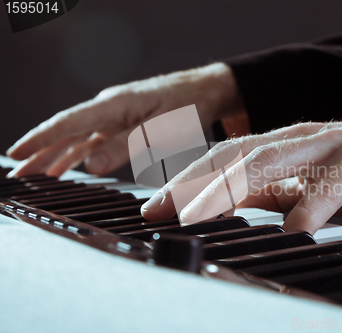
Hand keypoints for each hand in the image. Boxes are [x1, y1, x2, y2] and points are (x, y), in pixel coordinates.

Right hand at [6, 63, 248, 176]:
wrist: (207, 90)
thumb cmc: (188, 105)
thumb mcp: (162, 128)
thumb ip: (126, 145)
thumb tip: (92, 165)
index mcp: (114, 104)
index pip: (68, 123)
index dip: (40, 140)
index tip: (16, 155)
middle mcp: (110, 108)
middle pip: (67, 132)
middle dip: (40, 152)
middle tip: (17, 173)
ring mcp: (117, 116)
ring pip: (79, 138)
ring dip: (56, 155)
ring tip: (35, 174)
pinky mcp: (126, 124)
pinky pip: (95, 140)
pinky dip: (80, 154)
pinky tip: (69, 166)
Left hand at [141, 119, 341, 234]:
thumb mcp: (307, 183)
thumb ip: (271, 194)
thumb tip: (229, 210)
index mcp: (282, 145)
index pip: (223, 158)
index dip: (186, 180)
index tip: (154, 207)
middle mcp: (298, 139)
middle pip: (236, 157)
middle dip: (193, 184)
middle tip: (161, 211)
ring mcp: (330, 144)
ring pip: (271, 161)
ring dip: (231, 188)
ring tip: (200, 215)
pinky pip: (334, 182)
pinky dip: (311, 206)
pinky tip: (294, 231)